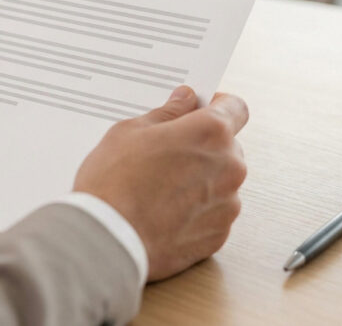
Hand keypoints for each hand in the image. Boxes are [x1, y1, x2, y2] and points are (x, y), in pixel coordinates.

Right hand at [74, 86, 248, 280]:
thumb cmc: (113, 183)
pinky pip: (214, 213)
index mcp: (211, 132)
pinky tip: (166, 212)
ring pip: (221, 182)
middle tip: (168, 153)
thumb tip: (185, 100)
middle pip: (227, 146)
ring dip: (201, 180)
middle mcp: (229, 166)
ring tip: (161, 189)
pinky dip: (196, 211)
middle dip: (204, 146)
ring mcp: (227, 203)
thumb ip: (168, 113)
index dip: (217, 106)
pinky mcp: (219, 234)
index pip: (235, 107)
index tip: (201, 111)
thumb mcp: (131, 131)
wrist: (106, 240)